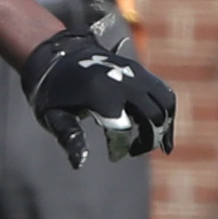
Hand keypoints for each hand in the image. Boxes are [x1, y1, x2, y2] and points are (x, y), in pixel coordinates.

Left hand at [18, 27, 174, 168]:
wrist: (54, 54)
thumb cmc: (50, 92)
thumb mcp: (52, 116)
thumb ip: (69, 138)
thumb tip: (78, 164)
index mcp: (100, 95)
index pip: (124, 130)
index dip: (122, 147)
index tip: (114, 157)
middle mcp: (121, 81)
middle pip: (153, 116)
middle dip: (149, 139)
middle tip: (135, 150)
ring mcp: (133, 72)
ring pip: (166, 102)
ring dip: (166, 125)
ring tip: (159, 144)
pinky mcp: (138, 69)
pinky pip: (163, 91)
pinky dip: (167, 110)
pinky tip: (163, 128)